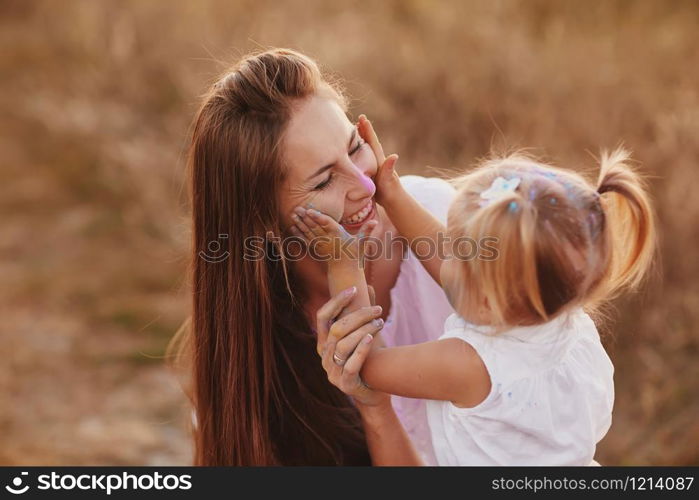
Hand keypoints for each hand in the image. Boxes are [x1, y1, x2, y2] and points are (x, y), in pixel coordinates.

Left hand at [290, 205, 376, 261]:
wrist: (345, 270)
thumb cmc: (355, 254)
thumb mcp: (363, 242)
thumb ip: (367, 230)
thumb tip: (376, 221)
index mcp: (338, 235)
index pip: (327, 224)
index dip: (318, 217)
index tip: (310, 211)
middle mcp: (328, 240)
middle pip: (315, 226)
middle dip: (305, 218)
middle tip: (297, 208)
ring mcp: (321, 245)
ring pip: (309, 232)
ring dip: (300, 223)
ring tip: (293, 214)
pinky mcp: (316, 249)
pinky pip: (306, 240)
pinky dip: (299, 234)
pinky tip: (292, 227)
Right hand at [316, 285, 389, 406]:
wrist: (374, 393)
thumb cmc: (368, 360)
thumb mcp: (362, 336)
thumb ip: (362, 314)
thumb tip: (369, 286)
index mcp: (324, 342)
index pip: (322, 316)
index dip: (335, 302)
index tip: (353, 290)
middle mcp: (324, 356)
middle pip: (337, 329)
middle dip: (358, 315)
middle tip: (378, 309)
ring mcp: (332, 372)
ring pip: (342, 345)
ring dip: (362, 330)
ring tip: (380, 323)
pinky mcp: (344, 385)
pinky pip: (350, 365)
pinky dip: (360, 350)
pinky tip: (370, 338)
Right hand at [358, 115, 402, 206]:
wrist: (393, 200)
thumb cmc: (389, 192)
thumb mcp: (388, 180)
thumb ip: (389, 168)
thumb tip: (394, 156)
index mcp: (379, 159)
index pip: (373, 142)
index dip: (367, 130)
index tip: (363, 118)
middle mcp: (378, 160)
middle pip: (370, 142)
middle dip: (364, 130)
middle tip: (358, 118)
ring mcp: (375, 165)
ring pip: (367, 148)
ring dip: (362, 139)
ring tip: (355, 130)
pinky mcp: (372, 171)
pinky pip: (364, 157)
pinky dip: (360, 150)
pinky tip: (356, 151)